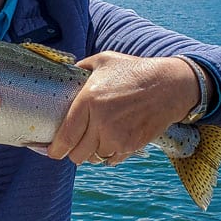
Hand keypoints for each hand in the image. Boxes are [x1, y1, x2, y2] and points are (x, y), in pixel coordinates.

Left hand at [46, 52, 198, 165]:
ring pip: (94, 158)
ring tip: (95, 139)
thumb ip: (81, 68)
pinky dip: (108, 154)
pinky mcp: (132, 145)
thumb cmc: (134, 71)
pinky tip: (110, 141)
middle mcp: (101, 122)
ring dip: (92, 152)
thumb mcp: (104, 61)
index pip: (65, 137)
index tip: (51, 151)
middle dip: (73, 153)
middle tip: (74, 145)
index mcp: (89, 101)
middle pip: (78, 154)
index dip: (54, 150)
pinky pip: (112, 159)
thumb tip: (65, 74)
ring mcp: (118, 137)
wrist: (169, 85)